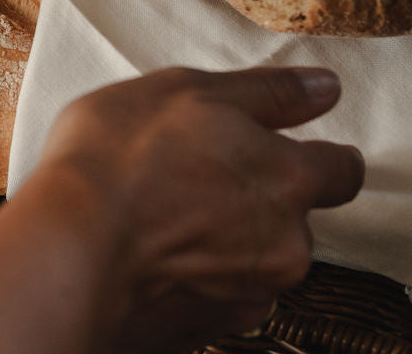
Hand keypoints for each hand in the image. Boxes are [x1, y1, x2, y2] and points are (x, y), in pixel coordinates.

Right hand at [33, 65, 364, 351]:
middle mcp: (286, 242)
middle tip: (191, 167)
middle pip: (293, 214)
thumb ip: (266, 91)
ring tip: (159, 206)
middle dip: (254, 194)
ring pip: (253, 254)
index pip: (342, 168)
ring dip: (222, 233)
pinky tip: (151, 245)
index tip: (276, 142)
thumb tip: (324, 86)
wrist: (68, 247)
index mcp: (288, 177)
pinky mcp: (210, 324)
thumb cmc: (119, 156)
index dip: (313, 151)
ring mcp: (249, 290)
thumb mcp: (187, 91)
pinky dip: (195, 269)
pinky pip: (217, 289)